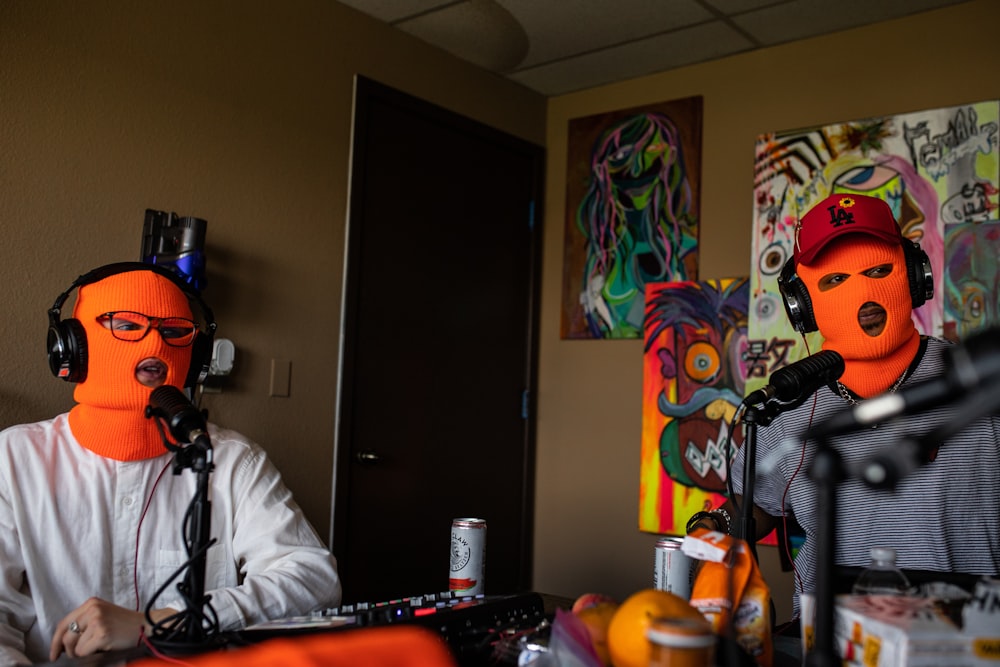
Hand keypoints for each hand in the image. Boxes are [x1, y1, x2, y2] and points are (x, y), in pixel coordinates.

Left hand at [48, 598, 175, 660]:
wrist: (146, 626)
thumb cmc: (124, 625)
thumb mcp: (102, 615)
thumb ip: (84, 622)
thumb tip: (62, 642)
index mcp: (91, 603)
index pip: (64, 623)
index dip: (55, 640)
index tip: (54, 653)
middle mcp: (92, 609)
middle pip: (65, 635)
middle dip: (68, 650)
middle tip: (75, 655)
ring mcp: (97, 621)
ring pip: (74, 646)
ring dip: (80, 653)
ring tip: (93, 650)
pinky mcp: (102, 633)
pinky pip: (83, 651)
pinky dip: (89, 655)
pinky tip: (101, 649)